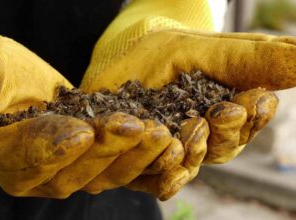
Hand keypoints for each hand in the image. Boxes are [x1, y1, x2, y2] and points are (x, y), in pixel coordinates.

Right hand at [0, 34, 182, 198]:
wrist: (26, 88)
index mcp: (3, 156)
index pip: (25, 159)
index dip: (51, 147)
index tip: (80, 131)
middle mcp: (40, 174)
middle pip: (74, 173)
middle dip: (105, 151)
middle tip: (134, 126)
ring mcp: (75, 173)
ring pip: (107, 175)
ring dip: (136, 157)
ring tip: (161, 134)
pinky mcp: (102, 163)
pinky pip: (130, 172)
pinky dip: (154, 167)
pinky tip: (176, 152)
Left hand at [79, 0, 293, 198]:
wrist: (121, 53)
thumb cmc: (168, 50)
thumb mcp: (212, 50)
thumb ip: (255, 59)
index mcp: (224, 111)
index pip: (248, 122)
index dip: (255, 115)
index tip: (256, 100)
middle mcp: (202, 136)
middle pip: (224, 147)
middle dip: (228, 132)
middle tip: (225, 112)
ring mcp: (172, 150)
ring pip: (194, 163)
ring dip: (199, 149)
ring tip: (195, 128)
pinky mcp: (143, 159)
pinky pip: (159, 176)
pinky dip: (167, 169)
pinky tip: (168, 153)